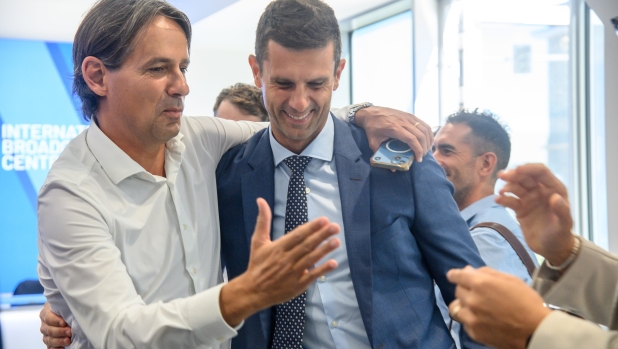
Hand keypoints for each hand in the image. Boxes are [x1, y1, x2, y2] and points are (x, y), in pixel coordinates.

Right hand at [40, 302, 71, 347]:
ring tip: (68, 341)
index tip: (64, 323)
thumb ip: (64, 305)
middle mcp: (44, 324)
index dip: (55, 320)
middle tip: (70, 332)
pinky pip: (50, 347)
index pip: (47, 317)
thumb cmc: (67, 308)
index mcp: (46, 313)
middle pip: (48, 329)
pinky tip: (63, 348)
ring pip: (48, 339)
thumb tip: (74, 305)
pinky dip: (56, 348)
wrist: (69, 314)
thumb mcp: (65, 304)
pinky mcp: (50, 342)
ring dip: (58, 341)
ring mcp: (46, 334)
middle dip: (59, 331)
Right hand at [219, 198, 339, 325]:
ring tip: (336, 241)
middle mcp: (286, 259)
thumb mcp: (258, 241)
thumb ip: (263, 220)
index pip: (297, 235)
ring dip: (324, 250)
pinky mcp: (297, 285)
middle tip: (335, 227)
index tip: (324, 220)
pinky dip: (322, 270)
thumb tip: (261, 200)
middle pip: (306, 245)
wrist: (253, 291)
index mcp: (278, 247)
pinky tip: (333, 263)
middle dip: (322, 235)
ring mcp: (293, 273)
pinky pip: (311, 276)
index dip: (311, 227)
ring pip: (310, 259)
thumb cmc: (257, 264)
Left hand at [354, 106, 432, 161]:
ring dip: (428, 141)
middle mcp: (403, 121)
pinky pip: (423, 124)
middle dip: (424, 148)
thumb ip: (382, 155)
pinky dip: (428, 133)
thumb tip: (393, 169)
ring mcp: (408, 117)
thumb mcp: (373, 143)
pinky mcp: (410, 115)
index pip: (412, 139)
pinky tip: (427, 140)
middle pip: (421, 135)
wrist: (370, 112)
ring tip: (425, 150)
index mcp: (394, 128)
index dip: (418, 150)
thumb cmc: (371, 128)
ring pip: (425, 129)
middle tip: (421, 157)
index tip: (418, 159)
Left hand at [447, 266, 550, 348]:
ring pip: (456, 307)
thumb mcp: (510, 280)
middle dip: (464, 289)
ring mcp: (471, 317)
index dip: (454, 275)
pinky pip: (464, 322)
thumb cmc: (527, 302)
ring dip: (463, 305)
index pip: (457, 276)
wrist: (536, 331)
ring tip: (473, 307)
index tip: (452, 275)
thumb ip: (487, 273)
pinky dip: (470, 319)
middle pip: (458, 291)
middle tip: (476, 292)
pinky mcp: (474, 332)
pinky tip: (481, 319)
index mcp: (481, 283)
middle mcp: (472, 299)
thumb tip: (469, 270)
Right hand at [496, 163, 574, 264]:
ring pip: (516, 186)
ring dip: (507, 185)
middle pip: (525, 177)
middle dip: (513, 174)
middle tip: (501, 176)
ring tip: (501, 192)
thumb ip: (562, 211)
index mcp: (554, 189)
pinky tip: (498, 200)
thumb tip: (555, 197)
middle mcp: (541, 191)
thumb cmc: (561, 236)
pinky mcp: (520, 208)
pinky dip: (503, 199)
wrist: (552, 249)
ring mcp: (530, 199)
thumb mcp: (564, 225)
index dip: (529, 168)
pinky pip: (510, 200)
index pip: (541, 172)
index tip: (517, 170)